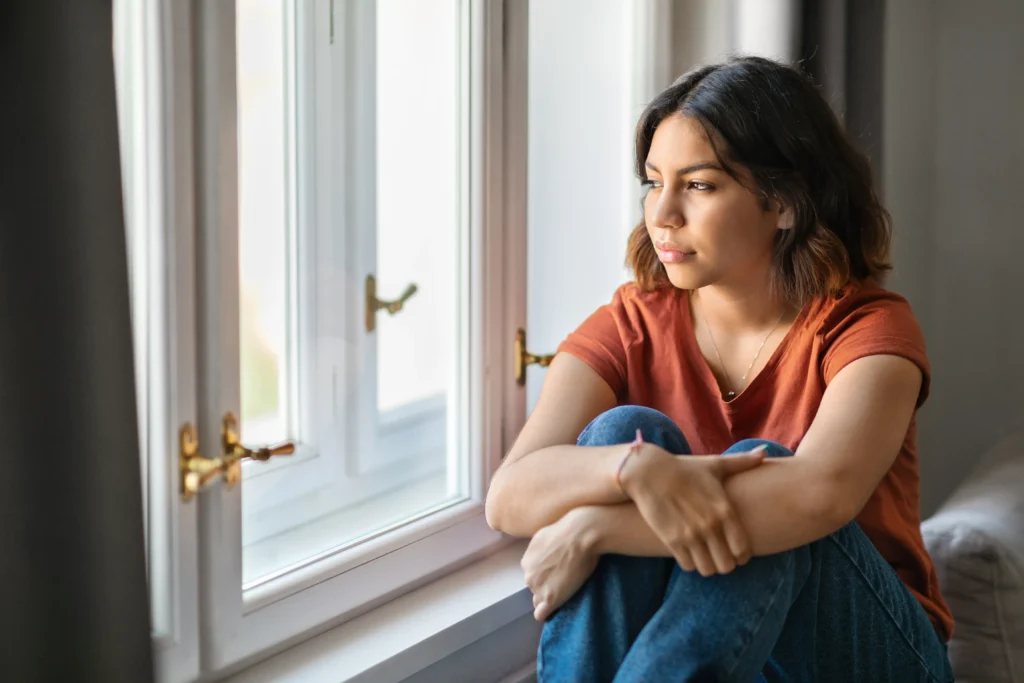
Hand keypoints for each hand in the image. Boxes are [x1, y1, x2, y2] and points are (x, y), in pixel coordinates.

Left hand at [521, 506, 599, 621]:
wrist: (581, 535)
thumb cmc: (568, 531)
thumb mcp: (544, 536)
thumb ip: (540, 550)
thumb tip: (545, 554)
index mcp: (526, 561)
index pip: (532, 575)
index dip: (544, 575)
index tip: (555, 573)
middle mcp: (528, 575)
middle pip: (535, 587)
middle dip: (546, 585)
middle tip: (564, 580)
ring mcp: (538, 587)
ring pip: (539, 599)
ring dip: (549, 596)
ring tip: (566, 590)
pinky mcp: (550, 598)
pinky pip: (541, 614)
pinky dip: (546, 613)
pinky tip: (554, 610)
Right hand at [620, 444, 764, 575]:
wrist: (648, 471)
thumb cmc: (684, 468)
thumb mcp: (715, 464)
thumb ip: (742, 461)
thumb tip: (765, 452)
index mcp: (724, 509)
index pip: (743, 550)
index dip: (742, 555)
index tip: (736, 551)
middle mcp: (710, 525)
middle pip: (727, 566)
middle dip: (725, 564)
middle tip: (719, 556)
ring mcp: (690, 535)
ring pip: (707, 570)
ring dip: (707, 566)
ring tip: (704, 556)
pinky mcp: (671, 540)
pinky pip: (688, 566)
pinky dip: (690, 563)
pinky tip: (688, 552)